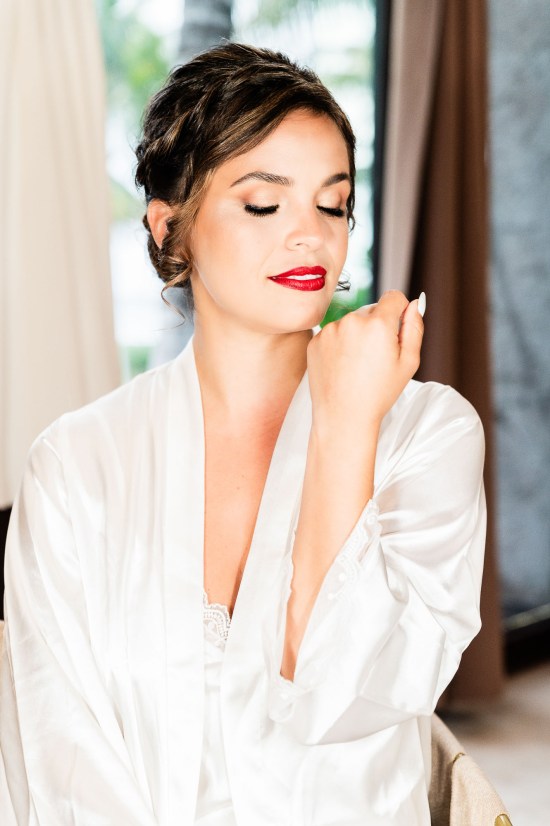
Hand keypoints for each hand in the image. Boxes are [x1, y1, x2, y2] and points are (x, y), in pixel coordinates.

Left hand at [307, 290, 424, 433]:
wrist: (343, 417)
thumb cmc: (379, 394)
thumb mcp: (408, 362)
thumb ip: (414, 327)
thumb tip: (414, 303)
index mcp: (378, 324)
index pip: (393, 297)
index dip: (399, 312)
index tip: (396, 329)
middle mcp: (351, 321)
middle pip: (371, 311)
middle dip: (377, 327)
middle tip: (376, 359)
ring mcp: (330, 330)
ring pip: (351, 322)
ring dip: (357, 336)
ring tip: (358, 366)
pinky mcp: (315, 341)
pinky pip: (334, 334)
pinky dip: (339, 345)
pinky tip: (343, 368)